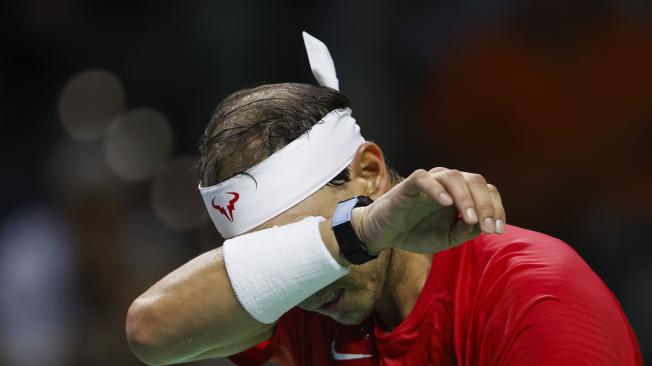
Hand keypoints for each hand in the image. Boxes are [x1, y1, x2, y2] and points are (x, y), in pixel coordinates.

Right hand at [352, 167, 505, 253]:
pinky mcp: (409, 184)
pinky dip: (436, 189)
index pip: (487, 192)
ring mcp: (429, 181)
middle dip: (486, 205)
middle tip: (489, 228)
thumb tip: (481, 224)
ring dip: (466, 199)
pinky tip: (446, 204)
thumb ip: (464, 231)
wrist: (384, 234)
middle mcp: (448, 183)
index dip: (496, 209)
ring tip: (470, 219)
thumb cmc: (416, 232)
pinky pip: (424, 179)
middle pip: (475, 181)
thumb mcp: (446, 238)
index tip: (497, 230)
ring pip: (454, 177)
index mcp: (461, 194)